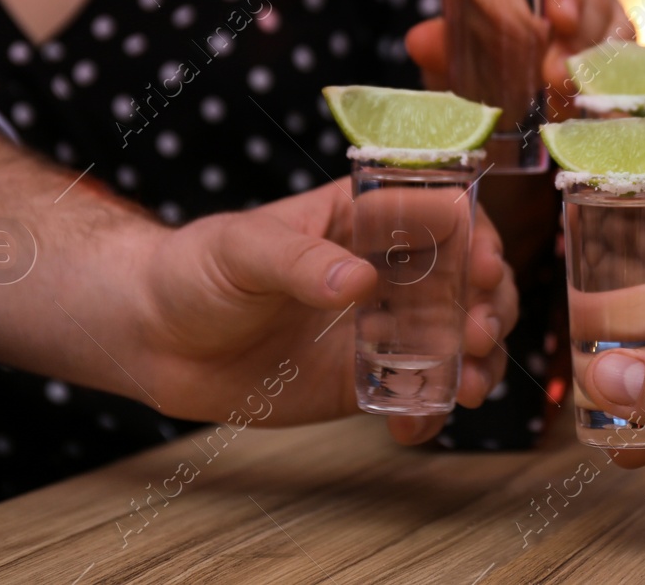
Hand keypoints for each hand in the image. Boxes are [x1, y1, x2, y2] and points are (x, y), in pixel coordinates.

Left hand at [134, 178, 516, 445]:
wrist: (155, 340)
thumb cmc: (195, 269)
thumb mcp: (243, 249)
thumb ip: (300, 261)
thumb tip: (358, 281)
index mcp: (364, 219)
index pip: (442, 216)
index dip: (477, 238)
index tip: (484, 267)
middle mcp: (386, 271)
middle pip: (466, 281)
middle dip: (488, 305)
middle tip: (476, 333)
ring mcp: (380, 326)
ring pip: (455, 339)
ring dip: (476, 361)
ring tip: (467, 386)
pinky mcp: (364, 379)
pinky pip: (415, 394)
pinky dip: (429, 412)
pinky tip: (413, 428)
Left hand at [405, 0, 631, 110]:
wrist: (506, 110)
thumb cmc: (481, 65)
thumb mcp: (453, 60)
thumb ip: (440, 48)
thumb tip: (420, 40)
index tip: (558, 18)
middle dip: (581, 28)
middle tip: (557, 73)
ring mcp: (606, 13)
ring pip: (618, 21)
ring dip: (597, 58)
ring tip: (569, 93)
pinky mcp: (625, 49)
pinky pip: (634, 55)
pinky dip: (622, 76)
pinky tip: (606, 96)